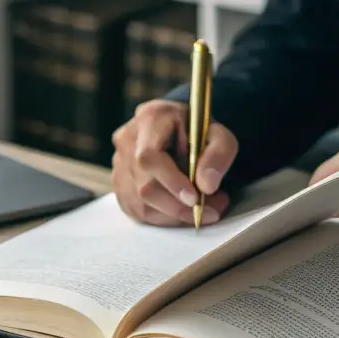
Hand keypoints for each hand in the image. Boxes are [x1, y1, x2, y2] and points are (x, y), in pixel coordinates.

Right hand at [111, 99, 233, 226]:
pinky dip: (164, 217)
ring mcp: (119, 164)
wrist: (178, 126)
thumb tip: (207, 186)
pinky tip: (183, 209)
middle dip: (179, 207)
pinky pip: (137, 211)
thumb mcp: (219, 133)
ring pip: (140, 203)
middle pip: (144, 186)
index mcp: (150, 120)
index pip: (149, 157)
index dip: (170, 182)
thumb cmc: (197, 129)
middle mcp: (127, 141)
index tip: (195, 198)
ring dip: (175, 215)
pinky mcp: (119, 184)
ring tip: (202, 209)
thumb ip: (219, 154)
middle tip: (212, 211)